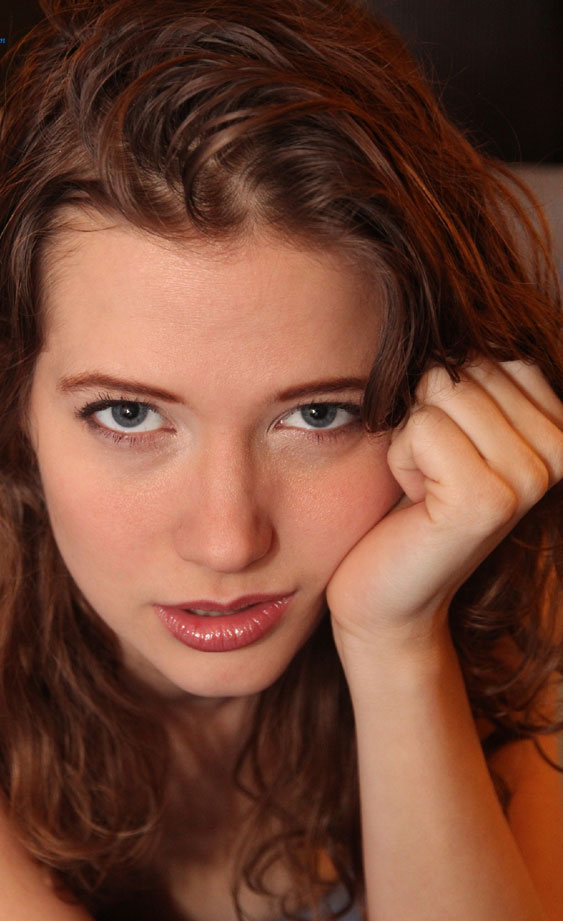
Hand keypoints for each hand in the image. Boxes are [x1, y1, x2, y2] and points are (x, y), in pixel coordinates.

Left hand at [326, 359, 562, 660]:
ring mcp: (529, 478)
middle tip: (433, 476)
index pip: (492, 351)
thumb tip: (446, 316)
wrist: (388, 591)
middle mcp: (559, 452)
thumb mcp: (452, 431)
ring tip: (425, 487)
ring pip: (443, 391)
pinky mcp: (486, 500)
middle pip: (466, 366)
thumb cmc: (411, 505)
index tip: (450, 455)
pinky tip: (416, 501)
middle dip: (427, 414)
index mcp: (559, 430)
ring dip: (411, 438)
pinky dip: (400, 458)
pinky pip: (421, 427)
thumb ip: (470, 378)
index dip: (447, 394)